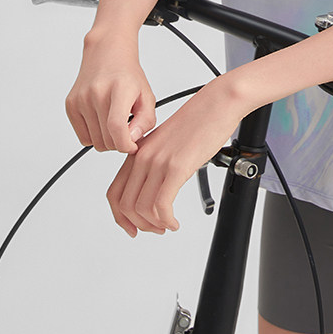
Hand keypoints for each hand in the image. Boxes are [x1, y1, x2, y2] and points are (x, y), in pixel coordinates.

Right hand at [65, 31, 156, 153]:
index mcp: (120, 88)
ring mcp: (80, 98)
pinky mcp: (70, 105)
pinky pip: (83, 138)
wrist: (106, 54)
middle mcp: (96, 92)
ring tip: (114, 123)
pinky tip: (102, 120)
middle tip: (126, 130)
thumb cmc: (128, 76)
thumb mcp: (147, 96)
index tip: (132, 146)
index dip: (126, 145)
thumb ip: (146, 121)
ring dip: (107, 140)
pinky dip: (94, 135)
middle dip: (119, 142)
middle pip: (106, 140)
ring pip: (94, 142)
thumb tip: (132, 141)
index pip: (117, 127)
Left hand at [106, 76, 246, 235]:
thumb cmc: (197, 121)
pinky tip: (174, 222)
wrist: (217, 104)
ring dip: (154, 225)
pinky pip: (161, 205)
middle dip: (139, 225)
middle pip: (125, 205)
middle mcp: (143, 157)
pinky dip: (166, 220)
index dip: (120, 217)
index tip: (132, 228)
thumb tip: (154, 187)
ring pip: (141, 209)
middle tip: (155, 229)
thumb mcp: (166, 142)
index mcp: (138, 152)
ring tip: (167, 225)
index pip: (114, 193)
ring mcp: (158, 162)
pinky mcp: (176, 167)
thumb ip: (155, 161)